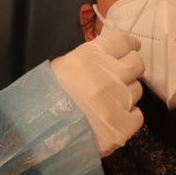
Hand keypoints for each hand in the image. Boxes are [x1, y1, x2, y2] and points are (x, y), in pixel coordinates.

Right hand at [50, 31, 144, 155]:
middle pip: (137, 64)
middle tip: (117, 79)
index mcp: (90, 56)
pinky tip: (112, 120)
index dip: (129, 45)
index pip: (123, 41)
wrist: (37, 133)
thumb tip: (110, 59)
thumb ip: (90, 60)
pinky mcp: (122, 127)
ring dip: (125, 95)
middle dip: (129, 70)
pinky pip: (138, 116)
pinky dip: (128, 118)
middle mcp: (108, 76)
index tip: (130, 49)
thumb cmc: (46, 97)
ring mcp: (117, 102)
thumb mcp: (63, 67)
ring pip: (137, 90)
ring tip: (106, 104)